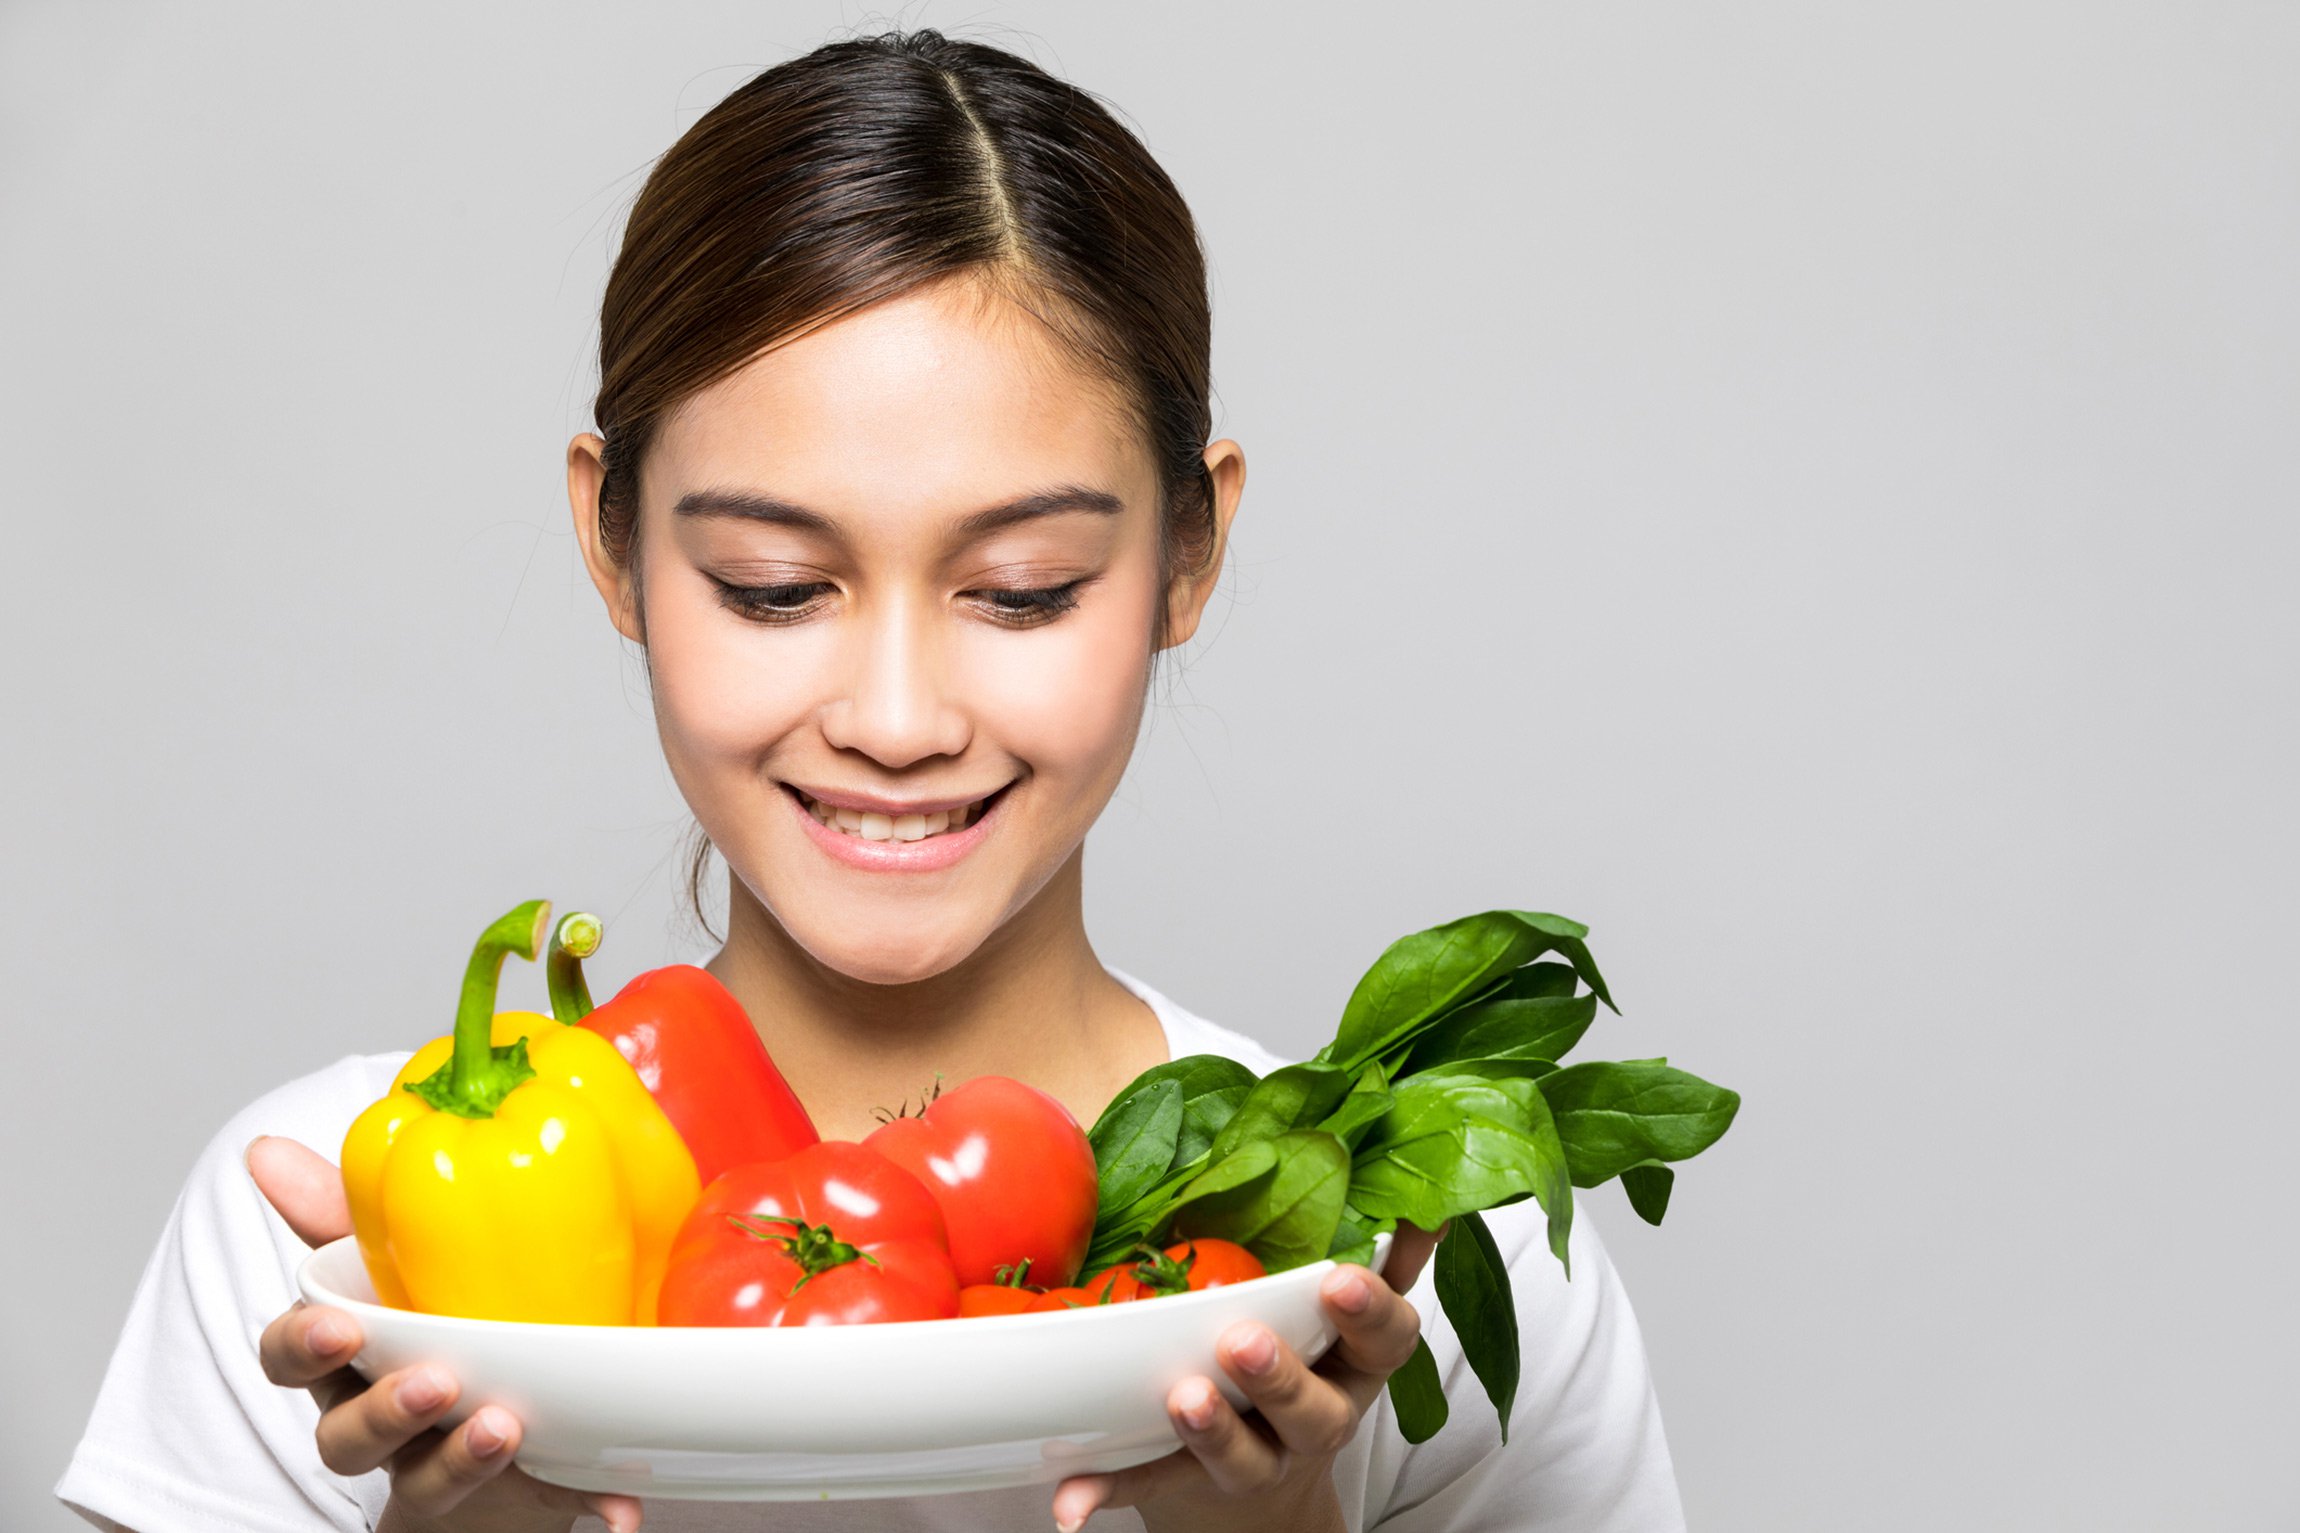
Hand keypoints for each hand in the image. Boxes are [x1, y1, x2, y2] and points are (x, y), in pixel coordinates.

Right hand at [246, 1135, 645, 1532]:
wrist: (496, 1411)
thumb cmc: (430, 1324)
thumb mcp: (389, 1253)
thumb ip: (337, 1204)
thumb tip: (264, 1149)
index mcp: (347, 1359)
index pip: (290, 1356)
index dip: (303, 1346)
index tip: (337, 1327)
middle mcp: (378, 1423)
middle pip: (349, 1437)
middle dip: (387, 1413)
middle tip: (437, 1382)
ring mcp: (436, 1470)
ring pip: (427, 1482)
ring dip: (463, 1460)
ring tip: (506, 1428)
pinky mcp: (506, 1503)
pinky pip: (536, 1512)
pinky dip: (575, 1507)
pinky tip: (614, 1504)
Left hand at [1049, 1222, 1444, 1532]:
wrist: (1264, 1497)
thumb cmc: (1308, 1367)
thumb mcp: (1349, 1317)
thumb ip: (1384, 1254)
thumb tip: (1426, 1190)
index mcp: (1356, 1367)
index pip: (1386, 1342)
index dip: (1370, 1312)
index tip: (1339, 1278)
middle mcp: (1317, 1420)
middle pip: (1317, 1412)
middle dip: (1282, 1377)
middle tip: (1242, 1340)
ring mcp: (1258, 1461)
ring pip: (1246, 1456)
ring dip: (1212, 1431)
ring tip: (1183, 1398)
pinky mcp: (1192, 1488)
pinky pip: (1151, 1488)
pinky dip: (1110, 1490)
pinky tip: (1071, 1497)